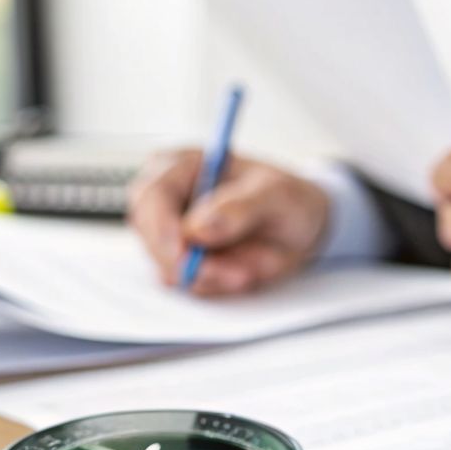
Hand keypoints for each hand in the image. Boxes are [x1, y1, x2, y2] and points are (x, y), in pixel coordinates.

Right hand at [127, 149, 330, 295]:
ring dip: (210, 276)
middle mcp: (170, 197)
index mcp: (184, 165)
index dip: (160, 226)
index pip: (151, 193)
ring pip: (167, 264)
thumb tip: (198, 227)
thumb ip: (240, 207)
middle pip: (149, 234)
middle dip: (187, 261)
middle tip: (234, 273)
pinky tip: (242, 273)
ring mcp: (173, 232)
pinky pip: (186, 282)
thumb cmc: (287, 199)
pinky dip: (215, 284)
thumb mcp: (277, 196)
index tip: (184, 252)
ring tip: (250, 269)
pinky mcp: (183, 260)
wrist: (301, 226)